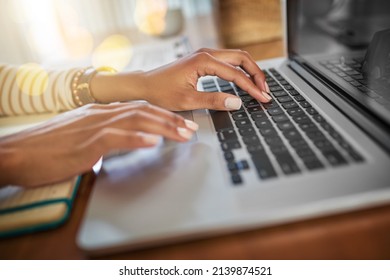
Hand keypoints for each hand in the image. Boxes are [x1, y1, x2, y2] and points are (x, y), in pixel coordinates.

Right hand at [0, 103, 197, 186]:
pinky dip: (137, 138)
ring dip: (163, 126)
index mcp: (100, 112)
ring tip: (183, 133)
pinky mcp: (86, 143)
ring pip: (135, 121)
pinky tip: (153, 141)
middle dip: (171, 119)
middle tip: (192, 128)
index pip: (138, 109)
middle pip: (143, 112)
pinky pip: (116, 138)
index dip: (163, 114)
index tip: (181, 122)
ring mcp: (93, 127)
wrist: (18, 152)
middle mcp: (100, 115)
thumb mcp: (81, 136)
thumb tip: (123, 140)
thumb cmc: (48, 148)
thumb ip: (104, 135)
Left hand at [91, 48, 270, 110]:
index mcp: (203, 61)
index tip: (263, 98)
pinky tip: (243, 82)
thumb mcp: (188, 100)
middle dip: (256, 74)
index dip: (252, 88)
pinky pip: (227, 62)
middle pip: (241, 58)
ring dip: (249, 71)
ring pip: (236, 58)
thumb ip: (214, 101)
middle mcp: (206, 54)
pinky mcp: (203, 60)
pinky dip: (239, 70)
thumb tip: (237, 102)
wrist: (145, 85)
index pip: (236, 74)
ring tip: (258, 87)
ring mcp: (205, 55)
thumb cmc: (161, 92)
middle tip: (265, 91)